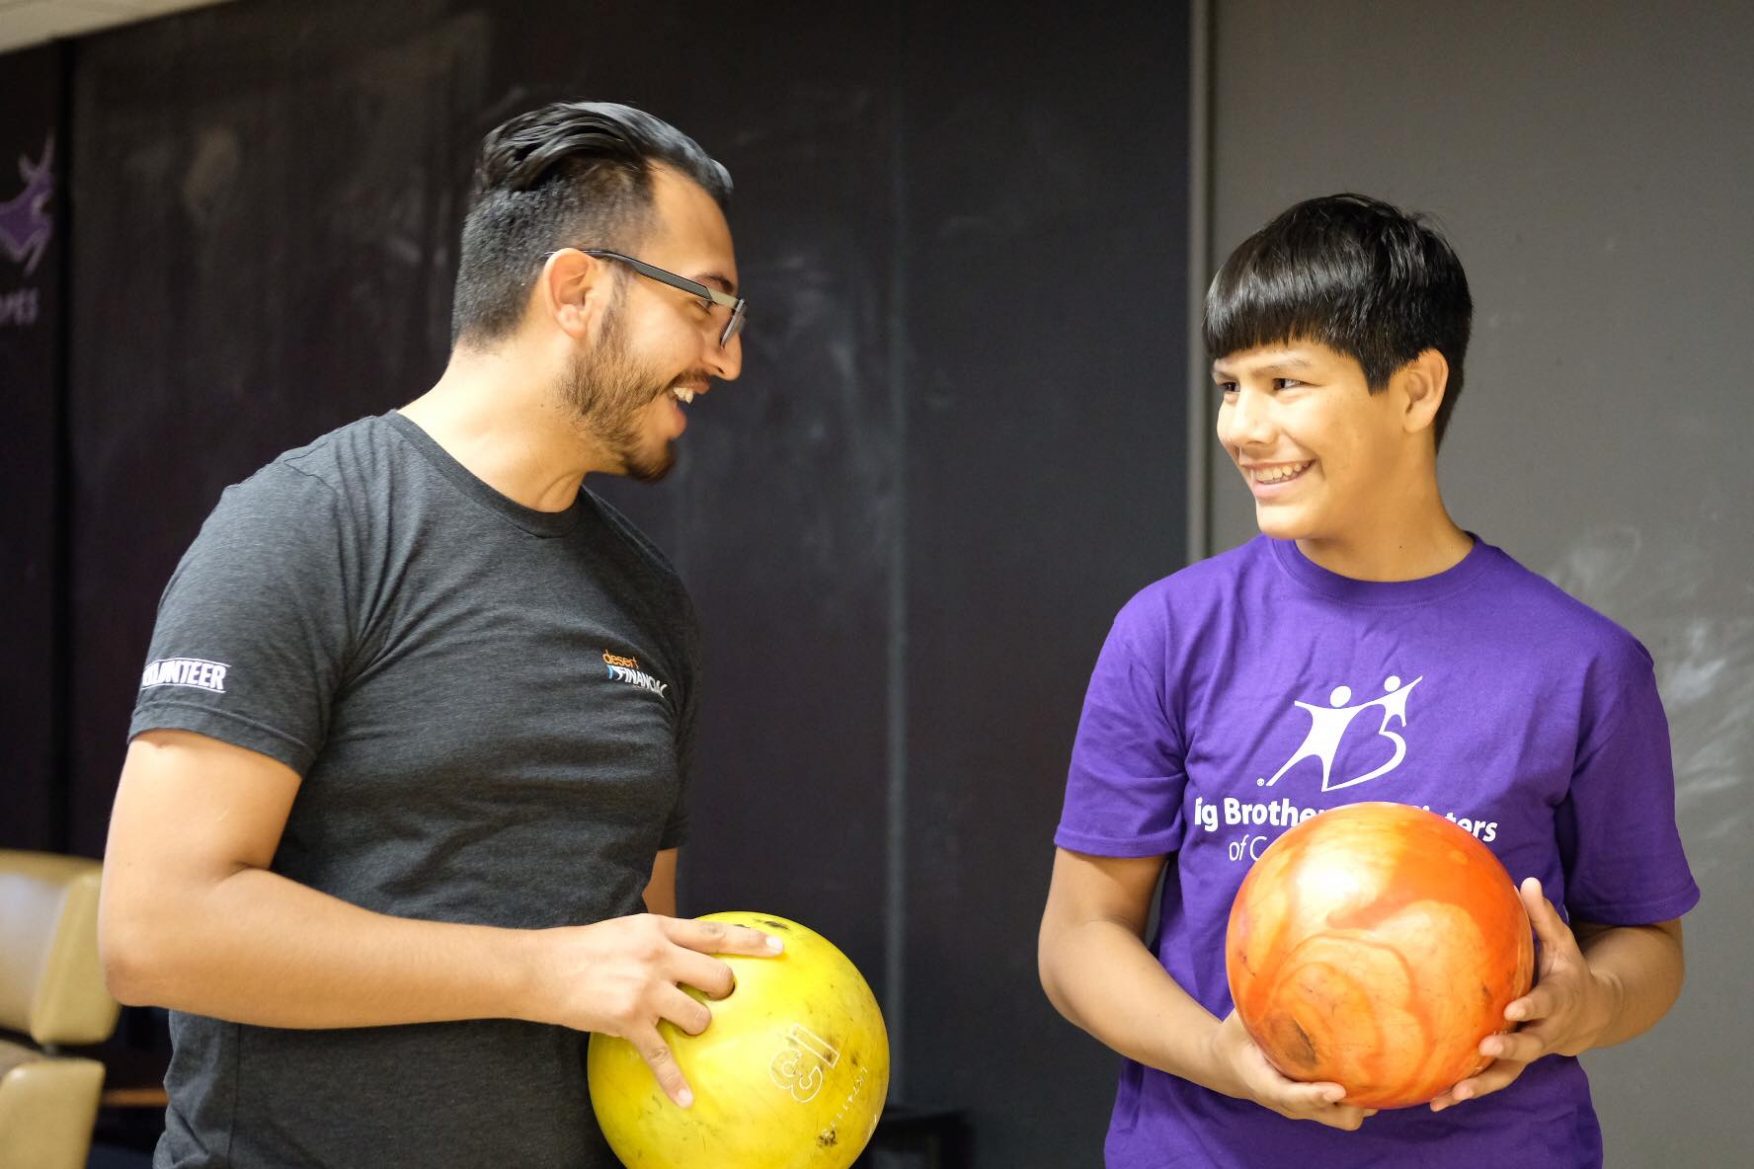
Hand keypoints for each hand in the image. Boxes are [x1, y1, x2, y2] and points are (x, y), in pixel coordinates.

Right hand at [531, 913, 782, 1106]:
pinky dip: (674, 1080)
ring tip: (683, 1024)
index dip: (750, 942)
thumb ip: (664, 938)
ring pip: (699, 1018)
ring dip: (698, 1026)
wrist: (542, 969)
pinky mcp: (629, 1021)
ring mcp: (645, 991)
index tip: (777, 950)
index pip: (715, 935)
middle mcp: (658, 957)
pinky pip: (661, 1056)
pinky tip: (686, 1099)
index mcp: (659, 930)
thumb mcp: (630, 929)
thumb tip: (695, 947)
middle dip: (723, 993)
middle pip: (718, 979)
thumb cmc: (586, 948)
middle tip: (713, 997)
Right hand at [1207, 1011, 1377, 1130]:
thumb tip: (1277, 968)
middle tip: (1371, 1072)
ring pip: (1346, 1117)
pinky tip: (1370, 1066)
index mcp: (1266, 1084)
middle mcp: (1291, 1104)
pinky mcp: (1318, 1107)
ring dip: (1363, 1100)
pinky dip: (1361, 1095)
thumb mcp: (1239, 1021)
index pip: (1292, 1097)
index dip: (1315, 1096)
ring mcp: (1307, 1109)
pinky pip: (1347, 1109)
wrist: (1228, 1067)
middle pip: (1333, 1117)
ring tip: (1379, 1068)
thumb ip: (1256, 1004)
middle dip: (1355, 1103)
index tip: (1337, 1089)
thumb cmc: (1237, 1039)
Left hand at [1430, 877, 1612, 1111]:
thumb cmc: (1566, 970)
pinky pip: (1491, 1080)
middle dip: (1509, 1048)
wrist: (1591, 1012)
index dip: (1532, 1007)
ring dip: (1482, 1083)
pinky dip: (1466, 1091)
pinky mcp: (1513, 1064)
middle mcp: (1545, 1030)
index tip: (1514, 1008)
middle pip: (1530, 1045)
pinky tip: (1435, 1099)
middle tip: (1487, 1046)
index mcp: (1557, 998)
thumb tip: (1529, 880)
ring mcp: (1530, 1051)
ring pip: (1509, 1073)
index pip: (1545, 1003)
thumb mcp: (1562, 942)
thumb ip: (1544, 916)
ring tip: (1454, 1092)